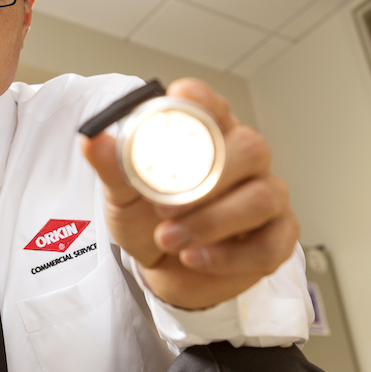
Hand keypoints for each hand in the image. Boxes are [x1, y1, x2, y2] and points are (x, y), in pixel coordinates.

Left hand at [81, 77, 298, 309]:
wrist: (163, 269)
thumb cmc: (149, 220)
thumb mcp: (123, 194)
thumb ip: (113, 166)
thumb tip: (92, 140)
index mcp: (209, 133)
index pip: (212, 103)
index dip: (199, 101)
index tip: (174, 111)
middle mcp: (245, 157)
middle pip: (251, 148)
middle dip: (207, 180)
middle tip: (163, 206)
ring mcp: (268, 195)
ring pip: (261, 197)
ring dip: (211, 222)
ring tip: (170, 239)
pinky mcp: (278, 236)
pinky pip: (269, 244)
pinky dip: (228, 256)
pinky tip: (195, 258)